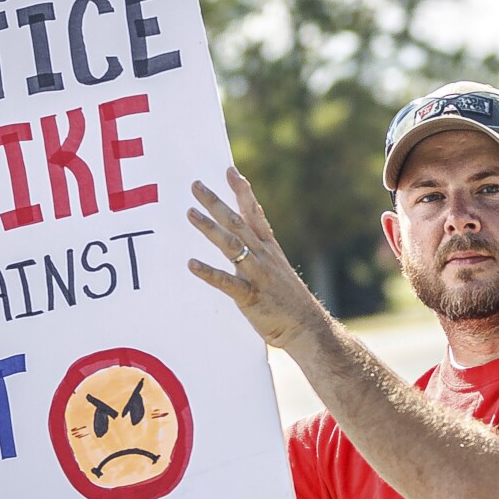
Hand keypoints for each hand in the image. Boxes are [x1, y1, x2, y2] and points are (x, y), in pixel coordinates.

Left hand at [186, 167, 329, 352]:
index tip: (230, 171)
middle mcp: (263, 257)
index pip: (254, 214)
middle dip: (216, 203)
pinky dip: (209, 273)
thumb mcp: (277, 269)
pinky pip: (227, 283)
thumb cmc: (287, 300)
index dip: (242, 192)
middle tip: (196, 185)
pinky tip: (192, 264)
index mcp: (269, 249)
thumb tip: (243, 238)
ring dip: (210, 229)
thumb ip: (260, 252)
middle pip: (237, 223)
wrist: (308, 327)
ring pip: (231, 246)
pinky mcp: (251, 296)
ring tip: (190, 213)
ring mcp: (258, 275)